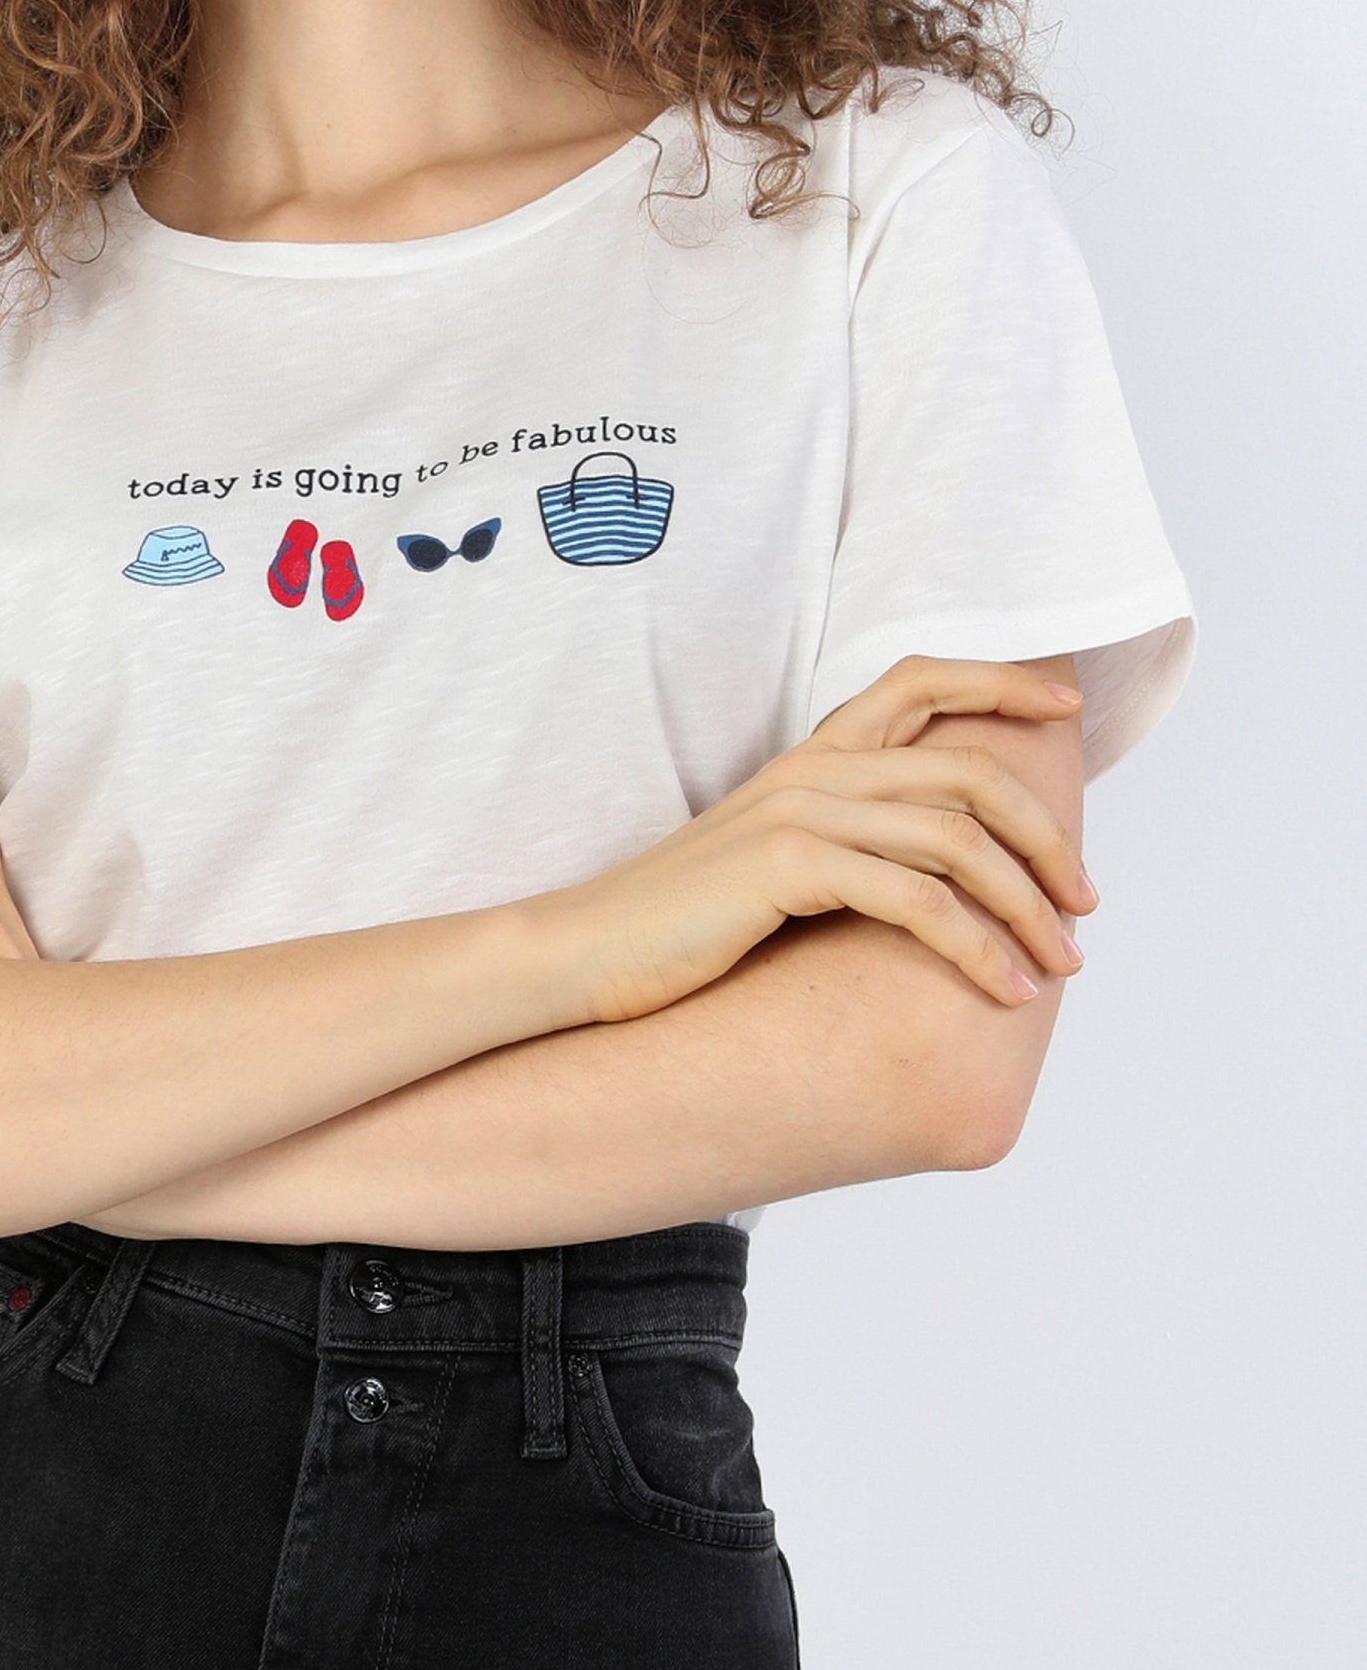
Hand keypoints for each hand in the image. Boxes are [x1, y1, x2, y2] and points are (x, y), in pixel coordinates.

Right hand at [534, 654, 1092, 1025]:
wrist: (584, 953)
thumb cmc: (680, 927)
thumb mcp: (771, 866)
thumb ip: (844, 846)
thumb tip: (933, 876)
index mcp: (810, 757)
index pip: (917, 680)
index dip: (999, 684)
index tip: (1066, 713)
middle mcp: (812, 770)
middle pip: (968, 770)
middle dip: (1046, 836)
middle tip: (1086, 906)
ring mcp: (799, 812)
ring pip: (956, 839)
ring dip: (1026, 906)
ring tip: (1061, 966)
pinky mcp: (787, 866)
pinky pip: (916, 899)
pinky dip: (976, 946)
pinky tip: (1003, 989)